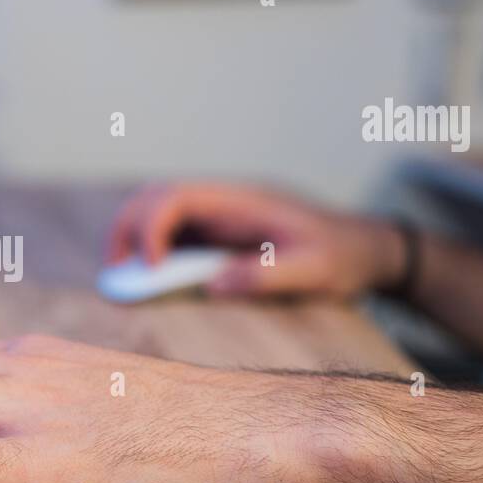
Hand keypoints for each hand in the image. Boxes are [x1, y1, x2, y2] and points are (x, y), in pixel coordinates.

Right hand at [106, 183, 405, 298]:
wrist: (367, 247)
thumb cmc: (343, 255)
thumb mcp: (313, 270)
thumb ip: (265, 275)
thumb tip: (214, 285)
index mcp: (242, 199)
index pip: (177, 196)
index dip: (152, 227)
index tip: (153, 268)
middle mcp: (225, 201)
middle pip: (155, 196)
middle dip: (127, 228)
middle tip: (115, 272)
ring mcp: (221, 215)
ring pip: (158, 211)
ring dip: (134, 238)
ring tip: (122, 277)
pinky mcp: (221, 233)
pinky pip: (174, 233)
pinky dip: (152, 252)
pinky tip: (149, 281)